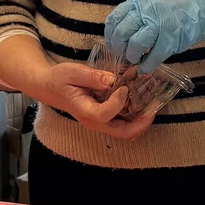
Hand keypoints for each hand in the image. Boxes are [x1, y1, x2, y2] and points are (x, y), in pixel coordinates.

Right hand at [24, 61, 157, 140]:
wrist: (50, 87)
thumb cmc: (59, 79)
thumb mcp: (72, 72)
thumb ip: (92, 76)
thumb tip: (112, 79)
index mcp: (84, 110)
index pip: (105, 114)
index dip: (118, 102)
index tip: (124, 87)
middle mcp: (94, 121)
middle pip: (122, 132)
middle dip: (141, 123)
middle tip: (154, 108)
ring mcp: (100, 122)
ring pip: (125, 131)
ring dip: (141, 121)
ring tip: (153, 104)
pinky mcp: (105, 118)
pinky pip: (123, 123)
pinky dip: (136, 116)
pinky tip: (143, 101)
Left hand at [105, 0, 204, 71]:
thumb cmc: (178, 6)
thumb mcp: (152, 2)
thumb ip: (137, 14)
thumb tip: (121, 36)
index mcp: (140, 1)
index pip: (115, 18)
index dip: (110, 35)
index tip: (112, 45)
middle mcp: (147, 10)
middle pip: (122, 33)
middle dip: (119, 48)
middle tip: (123, 55)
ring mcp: (159, 24)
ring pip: (135, 45)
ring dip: (132, 57)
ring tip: (135, 60)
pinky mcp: (171, 39)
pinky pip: (153, 57)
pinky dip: (146, 66)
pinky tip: (145, 68)